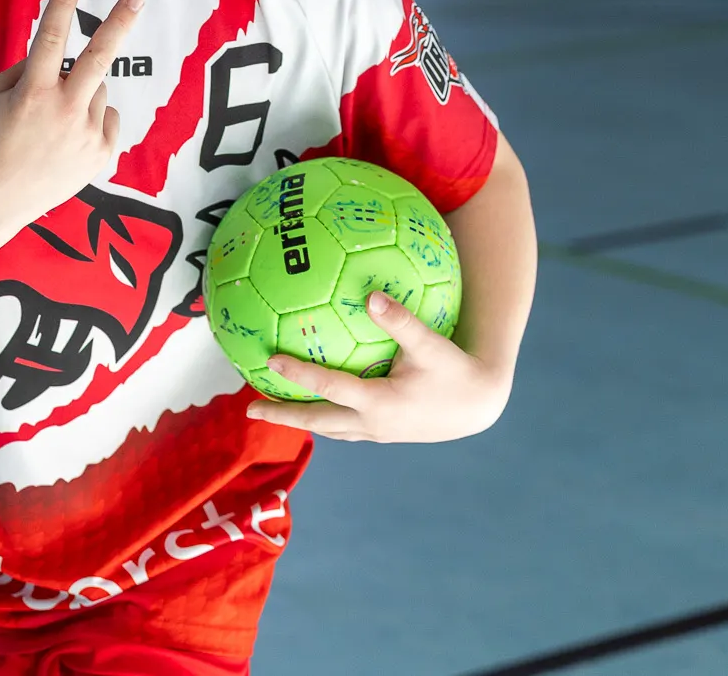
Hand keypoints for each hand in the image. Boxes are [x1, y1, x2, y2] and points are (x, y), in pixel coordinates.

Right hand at [0, 0, 142, 231]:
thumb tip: (59, 59)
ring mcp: (86, 133)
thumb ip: (27, 70)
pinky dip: (91, 119)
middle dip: (118, 22)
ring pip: (96, 90)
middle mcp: (64, 109)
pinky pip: (106, 117)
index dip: (61, 4)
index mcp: (34, 92)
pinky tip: (65, 139)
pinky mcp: (101, 152)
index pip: (50, 37)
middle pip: (99, 57)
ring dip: (80, 93)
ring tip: (52, 124)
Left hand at [243, 292, 511, 442]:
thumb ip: (401, 321)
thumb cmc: (456, 371)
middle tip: (249, 409)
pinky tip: (313, 402)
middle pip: (317, 420)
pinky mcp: (383, 432)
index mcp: (379, 404)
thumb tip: (371, 296)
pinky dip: (323, 417)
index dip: (299, 375)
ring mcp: (376, 432)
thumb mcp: (431, 345)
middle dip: (283, 415)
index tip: (270, 361)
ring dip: (299, 419)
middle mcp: (372, 423)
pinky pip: (344, 426)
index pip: (330, 389)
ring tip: (271, 409)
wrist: (479, 406)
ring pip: (329, 428)